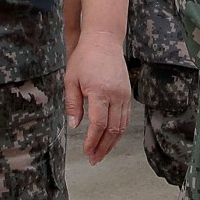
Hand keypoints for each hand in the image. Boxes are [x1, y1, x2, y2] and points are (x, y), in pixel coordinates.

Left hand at [64, 31, 130, 164]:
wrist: (104, 40)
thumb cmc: (85, 58)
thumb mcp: (71, 80)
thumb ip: (73, 105)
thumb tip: (75, 126)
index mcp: (100, 92)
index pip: (98, 125)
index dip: (93, 142)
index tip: (86, 152)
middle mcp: (116, 95)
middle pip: (113, 129)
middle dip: (103, 147)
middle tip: (94, 159)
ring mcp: (124, 95)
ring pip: (122, 126)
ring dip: (112, 142)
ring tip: (101, 153)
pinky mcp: (128, 93)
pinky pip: (126, 117)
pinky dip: (119, 131)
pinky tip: (110, 138)